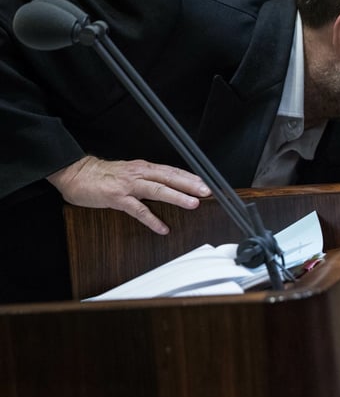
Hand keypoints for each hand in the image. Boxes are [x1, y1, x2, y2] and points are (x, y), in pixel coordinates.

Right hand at [46, 155, 210, 234]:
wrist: (76, 174)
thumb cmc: (103, 175)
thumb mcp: (130, 172)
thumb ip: (148, 178)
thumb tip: (169, 186)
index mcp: (143, 168)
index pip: (171, 170)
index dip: (190, 176)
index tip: (206, 182)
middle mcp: (138, 174)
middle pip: (169, 177)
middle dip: (190, 184)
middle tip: (207, 191)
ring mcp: (128, 185)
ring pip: (157, 190)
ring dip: (176, 197)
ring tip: (192, 204)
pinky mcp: (117, 198)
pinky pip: (137, 210)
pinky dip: (151, 219)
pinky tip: (162, 228)